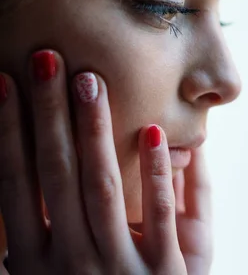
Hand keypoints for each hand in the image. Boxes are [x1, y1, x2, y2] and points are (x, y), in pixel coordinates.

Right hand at [0, 50, 210, 273]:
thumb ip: (26, 235)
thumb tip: (13, 181)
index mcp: (33, 262)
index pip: (14, 185)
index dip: (7, 133)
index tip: (4, 84)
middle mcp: (68, 264)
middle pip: (56, 175)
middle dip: (48, 115)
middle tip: (47, 59)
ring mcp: (118, 269)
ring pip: (102, 187)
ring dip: (95, 130)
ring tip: (89, 80)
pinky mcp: (166, 273)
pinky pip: (160, 214)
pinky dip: (158, 173)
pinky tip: (154, 131)